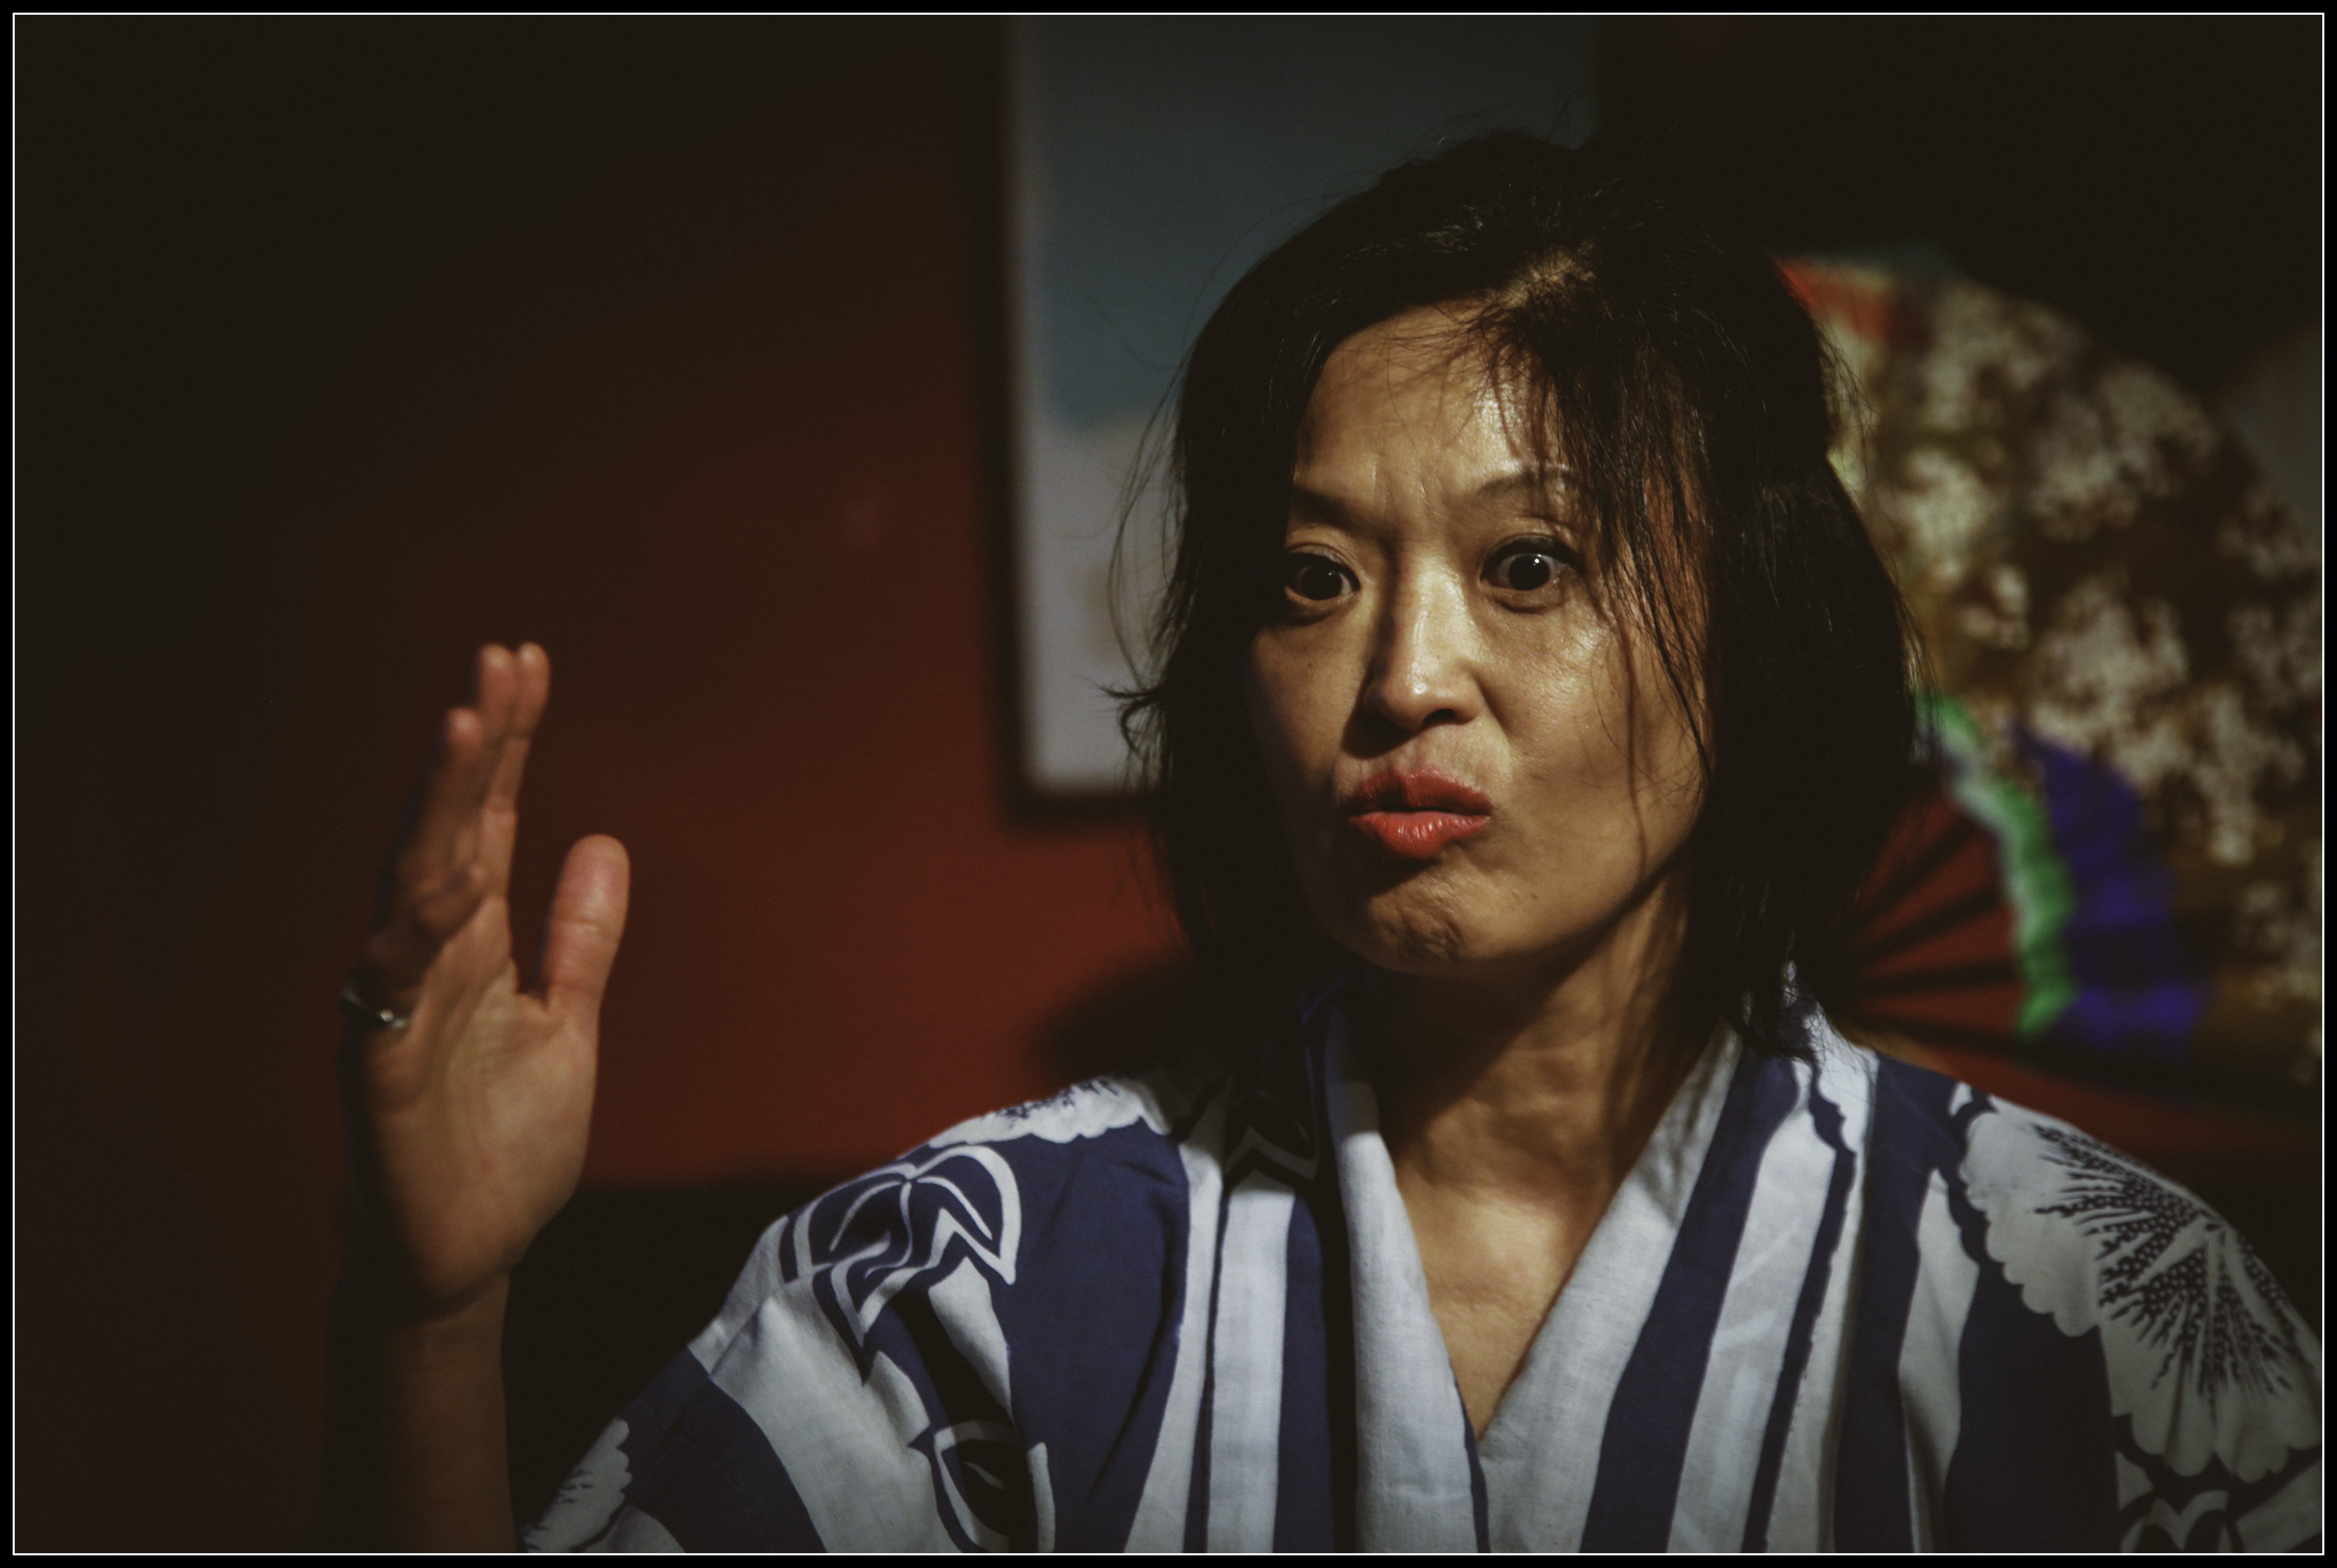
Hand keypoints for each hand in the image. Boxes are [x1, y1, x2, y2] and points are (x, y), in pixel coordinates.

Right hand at [340, 643, 628, 1319]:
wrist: (470, 1254)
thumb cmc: (505, 1143)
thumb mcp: (569, 1024)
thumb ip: (581, 939)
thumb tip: (600, 840)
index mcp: (475, 942)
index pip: (491, 820)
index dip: (508, 744)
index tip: (527, 663)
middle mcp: (430, 957)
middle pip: (448, 830)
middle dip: (474, 748)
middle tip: (497, 663)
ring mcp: (400, 1008)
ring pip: (409, 888)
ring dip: (438, 810)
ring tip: (466, 729)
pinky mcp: (381, 1073)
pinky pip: (389, 993)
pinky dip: (412, 935)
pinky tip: (442, 881)